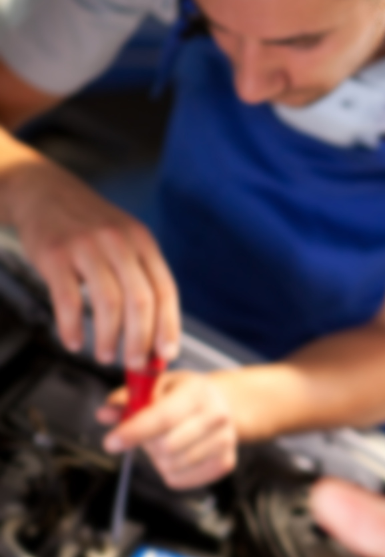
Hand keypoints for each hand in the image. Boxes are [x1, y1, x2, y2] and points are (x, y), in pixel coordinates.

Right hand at [6, 158, 179, 366]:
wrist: (44, 191)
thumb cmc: (90, 228)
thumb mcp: (125, 242)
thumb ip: (141, 279)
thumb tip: (156, 332)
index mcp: (144, 243)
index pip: (166, 290)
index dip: (169, 326)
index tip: (166, 354)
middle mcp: (120, 243)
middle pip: (140, 300)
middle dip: (140, 340)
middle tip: (134, 364)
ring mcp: (87, 247)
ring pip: (108, 302)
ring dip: (108, 337)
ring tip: (105, 356)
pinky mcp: (55, 254)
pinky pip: (67, 299)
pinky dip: (72, 327)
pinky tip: (74, 342)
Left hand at [99, 371, 237, 488]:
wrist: (224, 405)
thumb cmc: (183, 395)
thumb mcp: (157, 387)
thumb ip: (128, 399)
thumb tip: (103, 414)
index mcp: (198, 391)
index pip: (164, 417)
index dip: (135, 431)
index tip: (110, 442)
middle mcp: (217, 415)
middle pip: (166, 446)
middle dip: (147, 444)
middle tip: (149, 434)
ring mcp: (225, 440)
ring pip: (171, 465)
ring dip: (157, 458)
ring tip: (166, 441)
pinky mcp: (225, 463)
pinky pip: (180, 479)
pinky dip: (169, 471)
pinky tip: (178, 454)